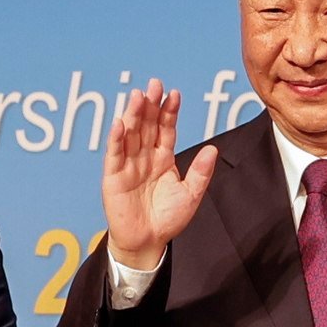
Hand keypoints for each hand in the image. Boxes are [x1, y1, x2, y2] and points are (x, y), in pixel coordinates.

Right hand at [101, 78, 218, 269]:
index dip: (169, 111)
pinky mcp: (113, 177)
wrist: (148, 243)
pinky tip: (119, 123)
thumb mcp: (190, 195)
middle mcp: (144, 157)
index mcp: (163, 158)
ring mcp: (127, 165)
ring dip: (133, 114)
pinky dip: (116, 138)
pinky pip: (114, 154)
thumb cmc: (168, 219)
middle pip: (147, 125)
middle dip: (151, 105)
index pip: (166, 129)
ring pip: (130, 134)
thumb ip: (200, 173)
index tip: (174, 94)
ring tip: (138, 96)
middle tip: (154, 84)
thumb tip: (213, 149)